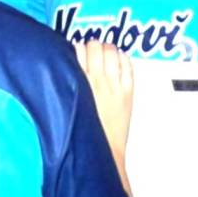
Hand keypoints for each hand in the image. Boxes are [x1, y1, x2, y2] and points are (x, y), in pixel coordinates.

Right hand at [74, 41, 133, 192]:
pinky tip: (118, 60)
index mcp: (79, 84)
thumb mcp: (70, 104)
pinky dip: (123, 58)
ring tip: (105, 54)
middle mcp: (97, 81)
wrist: (103, 150)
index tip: (78, 50)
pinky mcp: (128, 91)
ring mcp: (114, 85)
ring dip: (108, 49)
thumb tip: (69, 62)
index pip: (78, 50)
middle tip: (92, 52)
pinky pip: (128, 64)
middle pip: (95, 46)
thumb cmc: (85, 131)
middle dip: (93, 46)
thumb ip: (69, 82)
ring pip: (112, 51)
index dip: (78, 47)